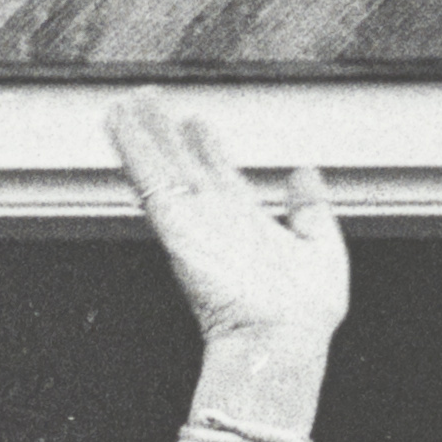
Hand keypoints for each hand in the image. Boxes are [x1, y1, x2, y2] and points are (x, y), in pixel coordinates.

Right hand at [106, 90, 346, 356]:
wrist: (281, 341)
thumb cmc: (303, 314)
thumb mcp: (322, 247)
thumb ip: (312, 209)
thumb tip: (305, 174)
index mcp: (247, 226)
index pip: (219, 178)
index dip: (207, 150)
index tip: (197, 124)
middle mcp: (216, 221)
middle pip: (183, 167)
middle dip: (166, 134)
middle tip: (150, 103)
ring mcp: (193, 221)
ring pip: (161, 167)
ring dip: (143, 133)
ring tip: (128, 101)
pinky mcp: (176, 225)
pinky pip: (149, 178)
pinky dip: (132, 148)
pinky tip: (119, 122)